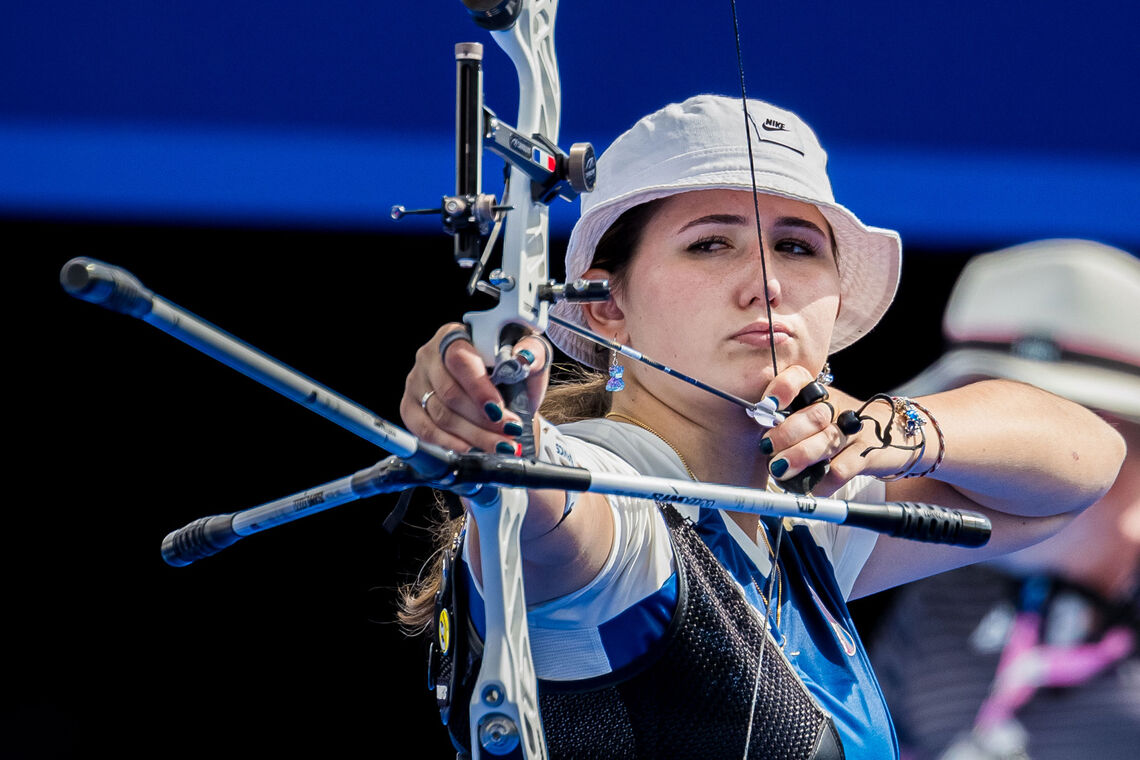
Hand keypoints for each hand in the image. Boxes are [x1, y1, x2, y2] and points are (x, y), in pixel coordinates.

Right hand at [399, 323, 552, 454]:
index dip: (478, 388)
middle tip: (509, 432)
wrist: (505, 393)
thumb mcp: (529, 357)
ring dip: (473, 435)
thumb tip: (523, 357)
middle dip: (482, 420)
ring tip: (500, 444)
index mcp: (455, 335)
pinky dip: (447, 442)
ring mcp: (416, 381)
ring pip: (440, 415)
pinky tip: (469, 447)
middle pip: (449, 393)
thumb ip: (532, 352)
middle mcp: (430, 355)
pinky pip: (423, 429)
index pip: (459, 359)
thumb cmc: (513, 371)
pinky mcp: (410, 406)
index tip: (498, 410)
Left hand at [759, 367, 897, 495]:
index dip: (782, 389)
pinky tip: (809, 487)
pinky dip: (821, 482)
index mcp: (820, 394)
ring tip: (780, 469)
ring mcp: (854, 431)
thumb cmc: (843, 428)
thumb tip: (759, 444)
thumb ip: (791, 424)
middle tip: (767, 448)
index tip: (767, 406)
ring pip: (826, 441)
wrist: (896, 436)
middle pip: (812, 415)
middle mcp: (836, 408)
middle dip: (785, 433)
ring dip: (800, 456)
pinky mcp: (868, 454)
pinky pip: (841, 470)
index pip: (800, 378)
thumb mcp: (819, 416)